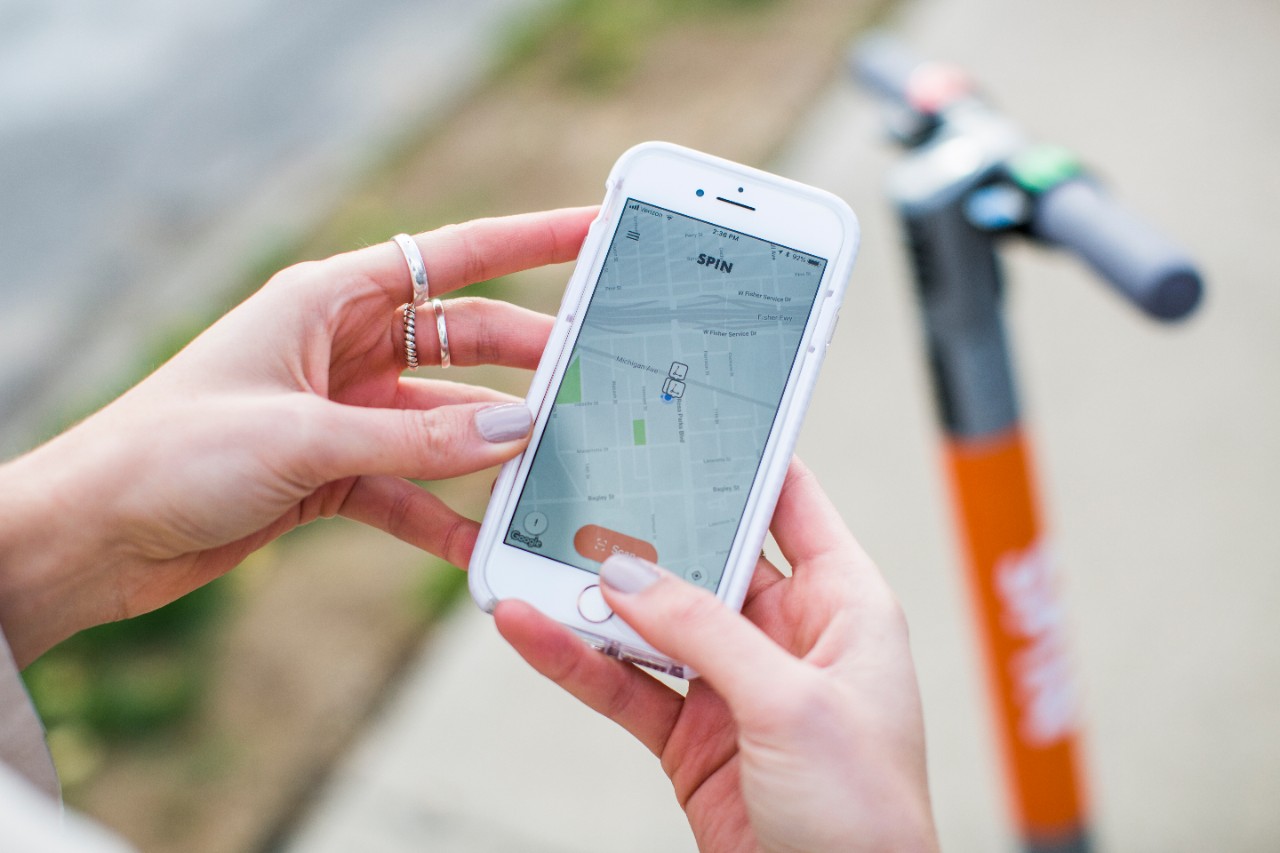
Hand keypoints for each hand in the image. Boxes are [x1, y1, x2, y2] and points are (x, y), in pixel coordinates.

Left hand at [0, 207, 595, 666]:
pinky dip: (443, 512)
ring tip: (552, 471)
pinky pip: (409, 486)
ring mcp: (341, 411)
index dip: (533, 238)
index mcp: (329, 300)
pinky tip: (480, 540)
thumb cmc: (171, 453)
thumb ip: (417, 440)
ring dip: (491, 449)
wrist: (93, 535)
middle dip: (531, 359)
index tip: (598, 231)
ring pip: (444, 421)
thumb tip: (518, 433)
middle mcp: (342, 347)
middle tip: (598, 380)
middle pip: (464, 342)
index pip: (454, 257)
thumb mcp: (303, 437)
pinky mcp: (332, 471)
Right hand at [497, 459, 938, 852]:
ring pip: (652, 620)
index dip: (741, 458)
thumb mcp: (792, 704)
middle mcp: (787, 633)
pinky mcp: (691, 733)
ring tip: (529, 555)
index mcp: (842, 603)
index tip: (683, 415)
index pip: (789, 502)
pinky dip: (577, 659)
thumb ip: (706, 632)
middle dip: (643, 525)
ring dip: (593, 595)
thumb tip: (627, 575)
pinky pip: (625, 682)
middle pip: (703, 555)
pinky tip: (530, 629)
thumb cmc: (866, 816)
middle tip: (581, 480)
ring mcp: (733, 683)